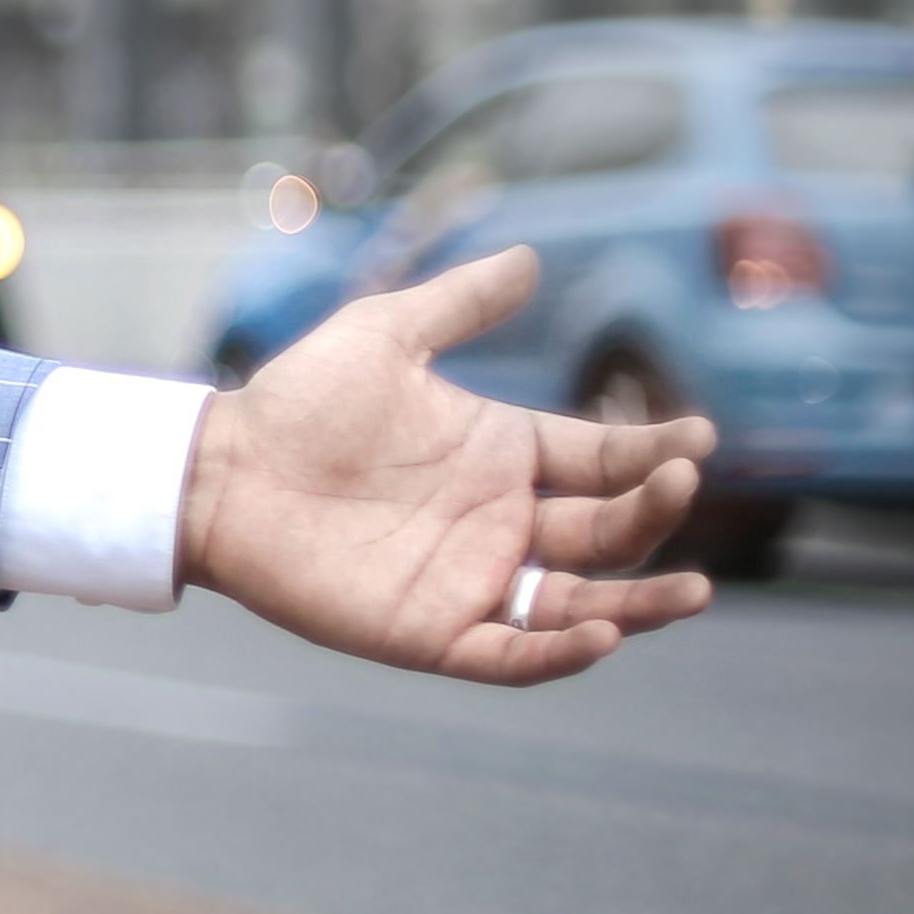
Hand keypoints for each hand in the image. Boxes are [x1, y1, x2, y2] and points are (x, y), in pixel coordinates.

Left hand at [176, 247, 713, 683]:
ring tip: (695, 589)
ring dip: (640, 602)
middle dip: (653, 509)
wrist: (218, 469)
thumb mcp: (385, 335)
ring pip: (580, 603)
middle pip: (607, 529)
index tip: (695, 436)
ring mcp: (471, 578)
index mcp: (503, 454)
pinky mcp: (430, 631)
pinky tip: (603, 632)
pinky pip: (511, 655)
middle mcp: (500, 520)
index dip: (653, 449)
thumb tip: (528, 258)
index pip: (604, 457)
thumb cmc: (295, 402)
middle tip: (678, 480)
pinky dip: (561, 653)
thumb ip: (459, 302)